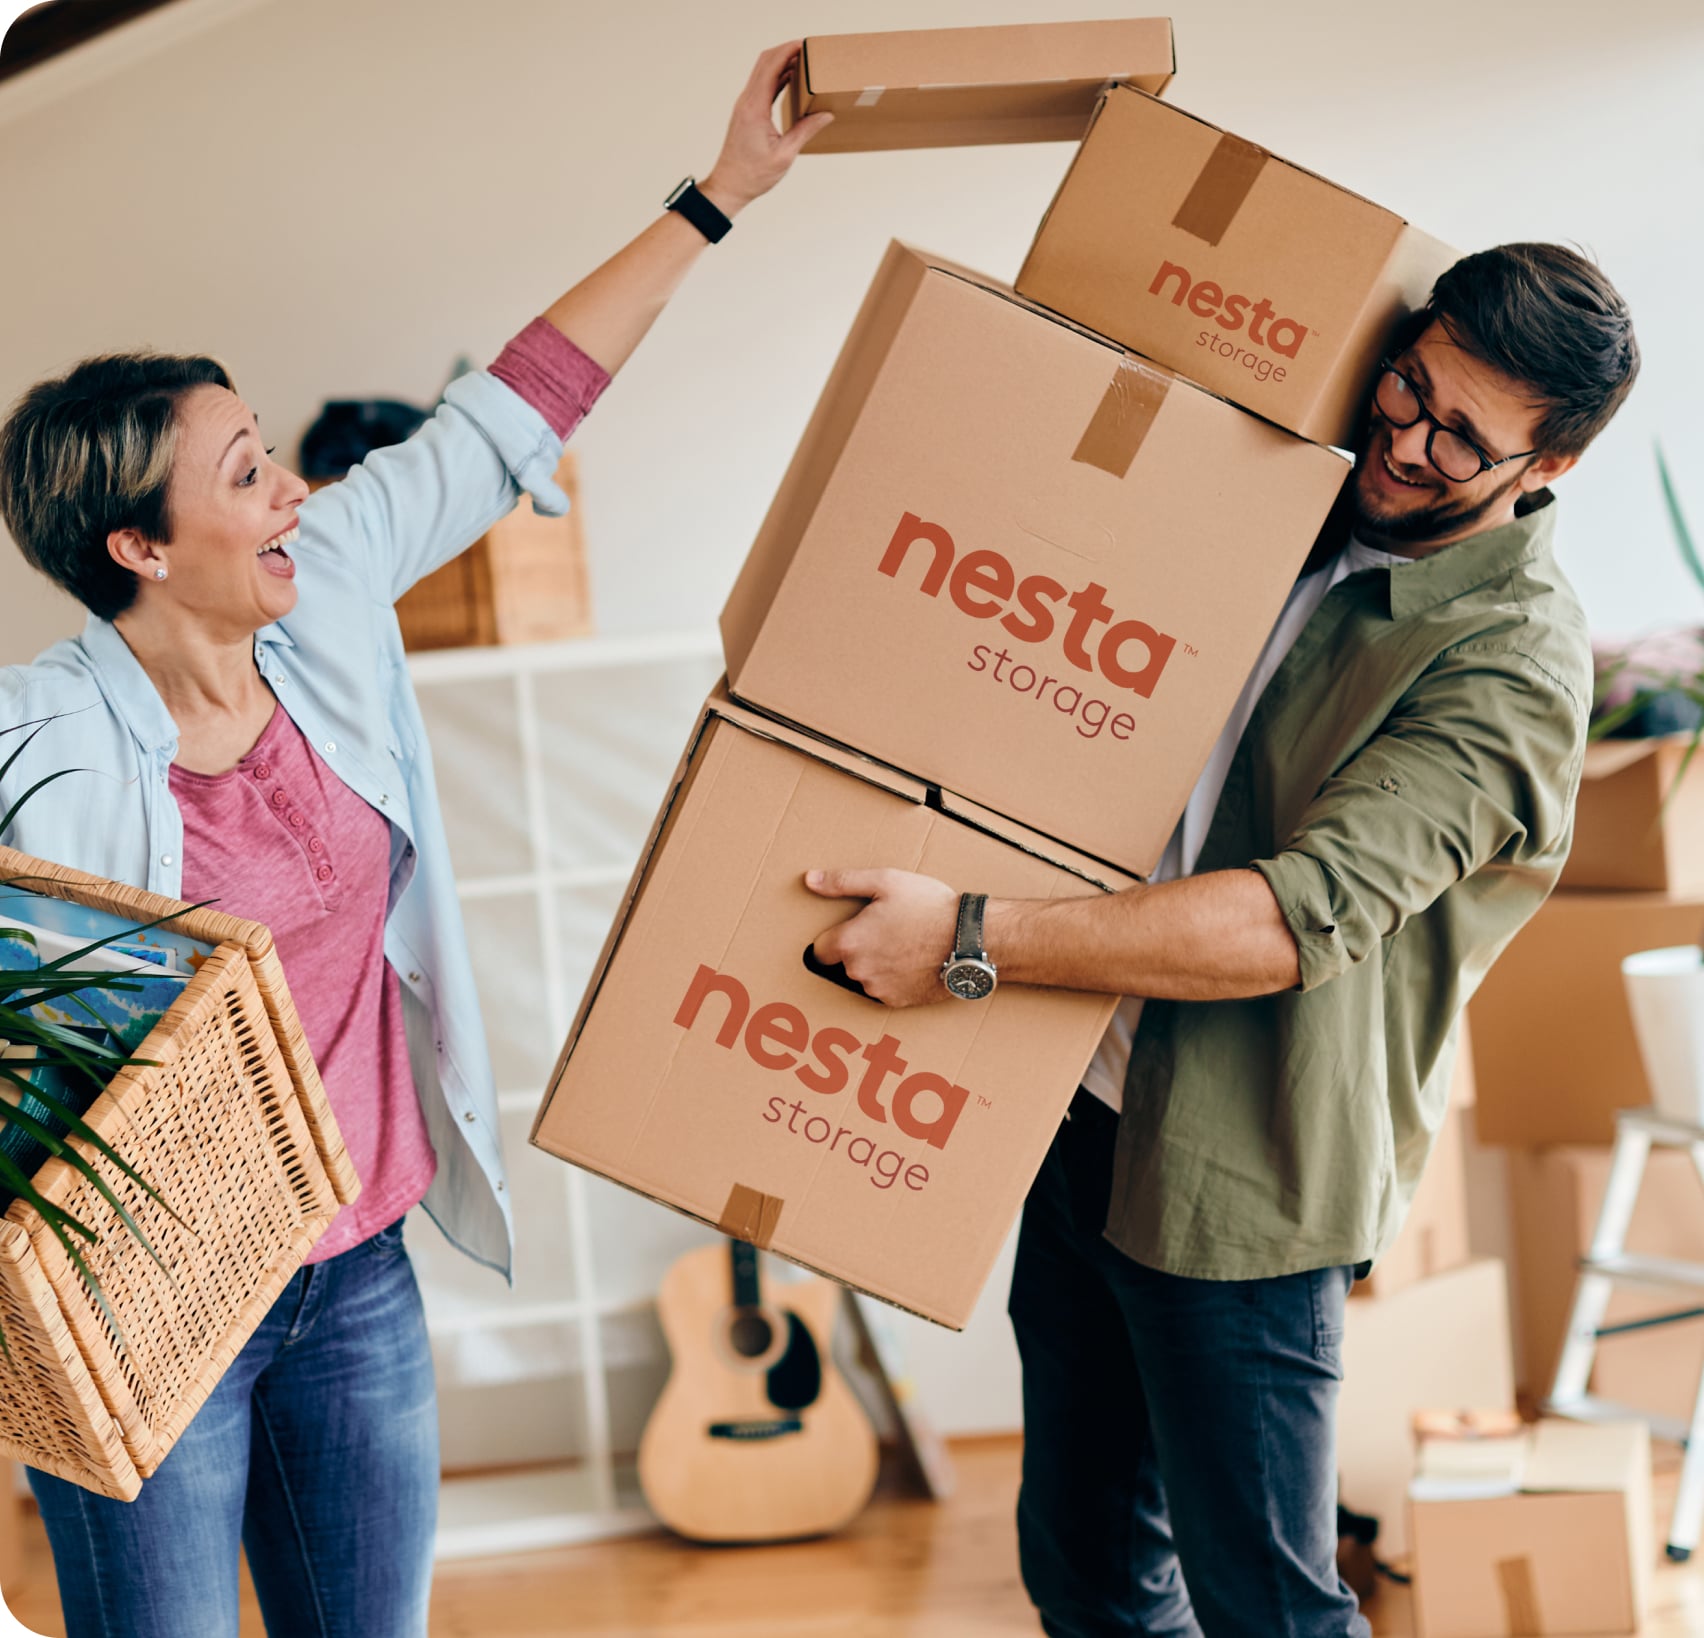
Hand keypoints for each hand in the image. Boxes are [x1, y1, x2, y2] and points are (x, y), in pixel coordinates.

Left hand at [700, 41, 832, 215]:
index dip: (788, 51)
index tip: (804, 44)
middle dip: (785, 50)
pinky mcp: (746, 111)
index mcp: (755, 108)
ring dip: (780, 62)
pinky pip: (761, 85)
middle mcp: (747, 102)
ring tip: (802, 61)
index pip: (771, 67)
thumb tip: (826, 114)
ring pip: (761, 71)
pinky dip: (776, 76)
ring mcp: (744, 105)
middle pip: (764, 62)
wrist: (729, 185)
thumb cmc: (753, 175)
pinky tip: (790, 79)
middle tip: (807, 48)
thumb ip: (805, 131)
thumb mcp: (784, 155)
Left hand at [806, 869, 958, 1007]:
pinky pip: (886, 990)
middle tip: (887, 929)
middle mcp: (858, 972)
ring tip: (904, 943)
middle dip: (859, 948)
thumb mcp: (885, 882)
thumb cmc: (929, 907)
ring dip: (877, 964)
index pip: (819, 950)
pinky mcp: (898, 1002)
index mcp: (849, 943)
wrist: (969, 940)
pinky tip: (913, 960)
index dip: (834, 936)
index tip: (853, 927)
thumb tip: (810, 880)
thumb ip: (843, 882)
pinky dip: (895, 978)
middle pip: (845, 962)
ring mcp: (878, 990)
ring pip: (866, 977)